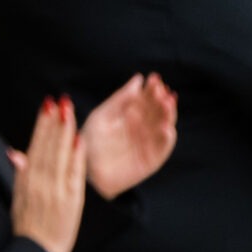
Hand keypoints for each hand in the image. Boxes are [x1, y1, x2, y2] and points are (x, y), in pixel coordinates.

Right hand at [8, 96, 86, 251]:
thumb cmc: (28, 227)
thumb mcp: (18, 200)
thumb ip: (20, 175)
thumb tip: (14, 152)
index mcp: (26, 182)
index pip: (34, 147)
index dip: (41, 126)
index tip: (46, 106)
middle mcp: (39, 184)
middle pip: (47, 147)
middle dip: (53, 122)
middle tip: (58, 100)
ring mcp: (55, 190)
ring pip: (59, 155)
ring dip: (64, 132)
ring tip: (67, 110)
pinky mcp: (71, 200)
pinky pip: (74, 173)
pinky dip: (76, 156)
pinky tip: (79, 139)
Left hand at [80, 74, 175, 199]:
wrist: (83, 172)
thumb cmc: (88, 143)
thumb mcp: (102, 116)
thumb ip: (120, 99)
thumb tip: (139, 78)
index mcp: (131, 116)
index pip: (147, 99)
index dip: (152, 89)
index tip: (154, 79)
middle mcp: (143, 128)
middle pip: (158, 110)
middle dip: (162, 100)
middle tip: (162, 92)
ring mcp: (148, 143)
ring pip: (164, 125)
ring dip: (168, 114)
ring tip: (168, 104)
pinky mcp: (152, 160)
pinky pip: (163, 148)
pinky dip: (167, 138)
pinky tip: (167, 128)